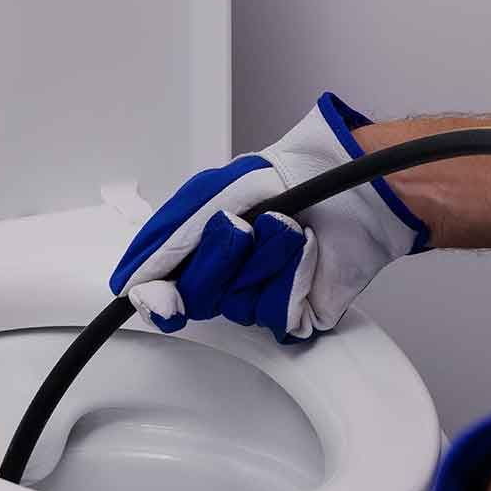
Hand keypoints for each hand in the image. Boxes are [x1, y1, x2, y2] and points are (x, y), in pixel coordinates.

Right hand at [108, 93, 427, 341]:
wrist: (354, 185)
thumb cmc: (290, 178)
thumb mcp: (212, 194)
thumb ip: (167, 240)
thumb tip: (135, 285)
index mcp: (199, 250)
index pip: (161, 290)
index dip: (156, 300)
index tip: (161, 300)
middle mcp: (227, 278)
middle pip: (196, 298)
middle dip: (218, 258)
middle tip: (239, 226)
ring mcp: (261, 296)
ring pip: (238, 305)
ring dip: (264, 258)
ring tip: (287, 229)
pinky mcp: (295, 313)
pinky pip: (277, 311)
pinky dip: (291, 274)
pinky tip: (306, 251)